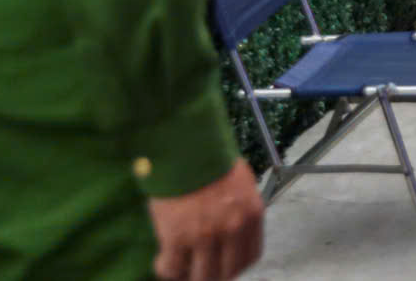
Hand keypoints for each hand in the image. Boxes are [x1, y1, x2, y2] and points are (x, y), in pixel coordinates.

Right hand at [149, 161, 263, 280]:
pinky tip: (163, 261)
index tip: (224, 266)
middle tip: (199, 270)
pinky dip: (167, 269)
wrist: (185, 147)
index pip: (250, 256)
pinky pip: (172, 268)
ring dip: (190, 275)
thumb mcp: (241, 184)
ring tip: (181, 268)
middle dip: (214, 275)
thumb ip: (239, 209)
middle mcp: (233, 229)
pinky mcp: (177, 238)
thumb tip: (231, 228)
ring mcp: (205, 236)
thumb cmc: (212, 160)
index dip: (235, 266)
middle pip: (228, 272)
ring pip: (201, 276)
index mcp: (252, 215)